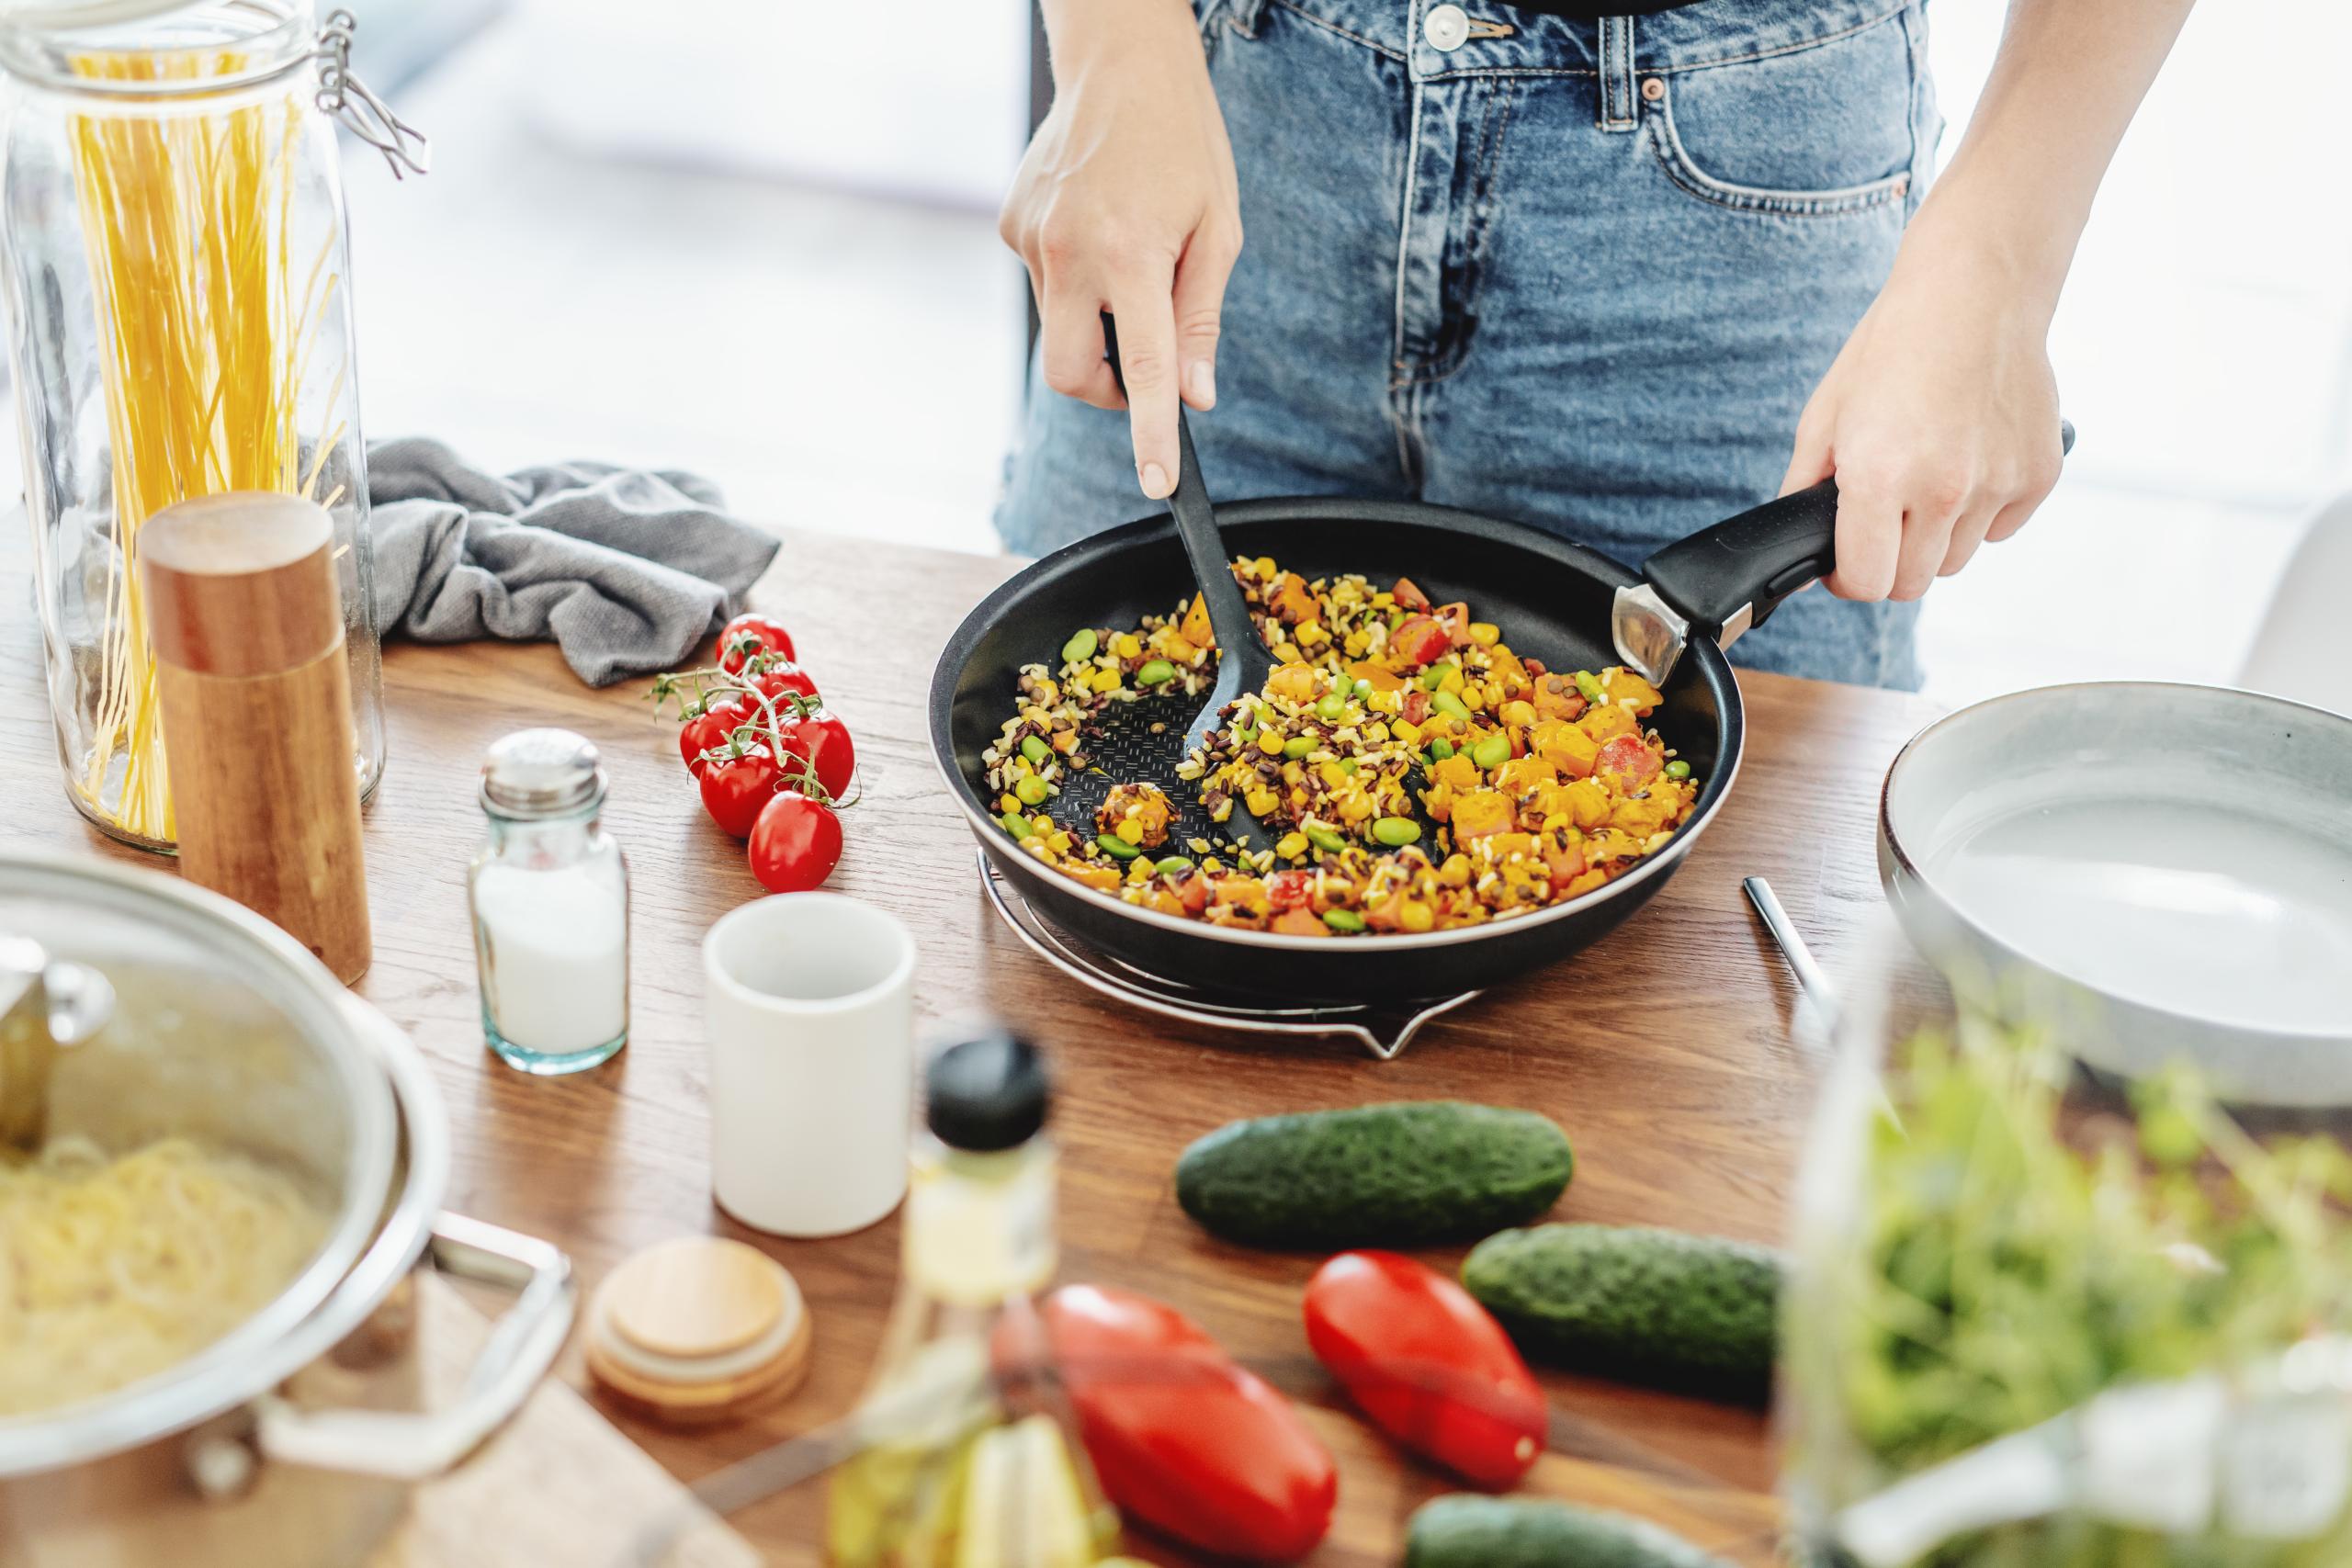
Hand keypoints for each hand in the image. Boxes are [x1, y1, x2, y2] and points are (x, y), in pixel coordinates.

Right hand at [1000, 0, 1241, 500]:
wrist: (1120, 62)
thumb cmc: (1183, 142)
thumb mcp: (1218, 229)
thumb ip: (1201, 318)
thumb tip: (1195, 395)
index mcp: (1132, 257)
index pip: (1141, 371)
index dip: (1150, 434)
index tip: (1157, 482)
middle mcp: (1071, 254)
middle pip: (1068, 373)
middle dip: (1102, 390)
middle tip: (1136, 364)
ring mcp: (1032, 240)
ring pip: (1056, 325)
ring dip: (1093, 319)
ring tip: (1127, 253)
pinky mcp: (1011, 225)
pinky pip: (1042, 281)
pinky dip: (1073, 278)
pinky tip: (1096, 225)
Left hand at [1781, 232, 2064, 601]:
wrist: (1975, 290)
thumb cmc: (1894, 345)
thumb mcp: (1825, 414)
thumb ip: (1805, 490)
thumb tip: (1804, 553)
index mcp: (1878, 476)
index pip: (1866, 582)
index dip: (1847, 580)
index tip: (1844, 562)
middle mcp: (1942, 489)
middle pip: (1912, 584)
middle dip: (1888, 564)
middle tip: (1880, 524)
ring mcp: (1997, 485)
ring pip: (1956, 560)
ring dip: (1933, 540)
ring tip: (1924, 482)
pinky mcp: (2039, 475)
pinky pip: (1999, 529)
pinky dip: (1980, 514)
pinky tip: (1967, 464)